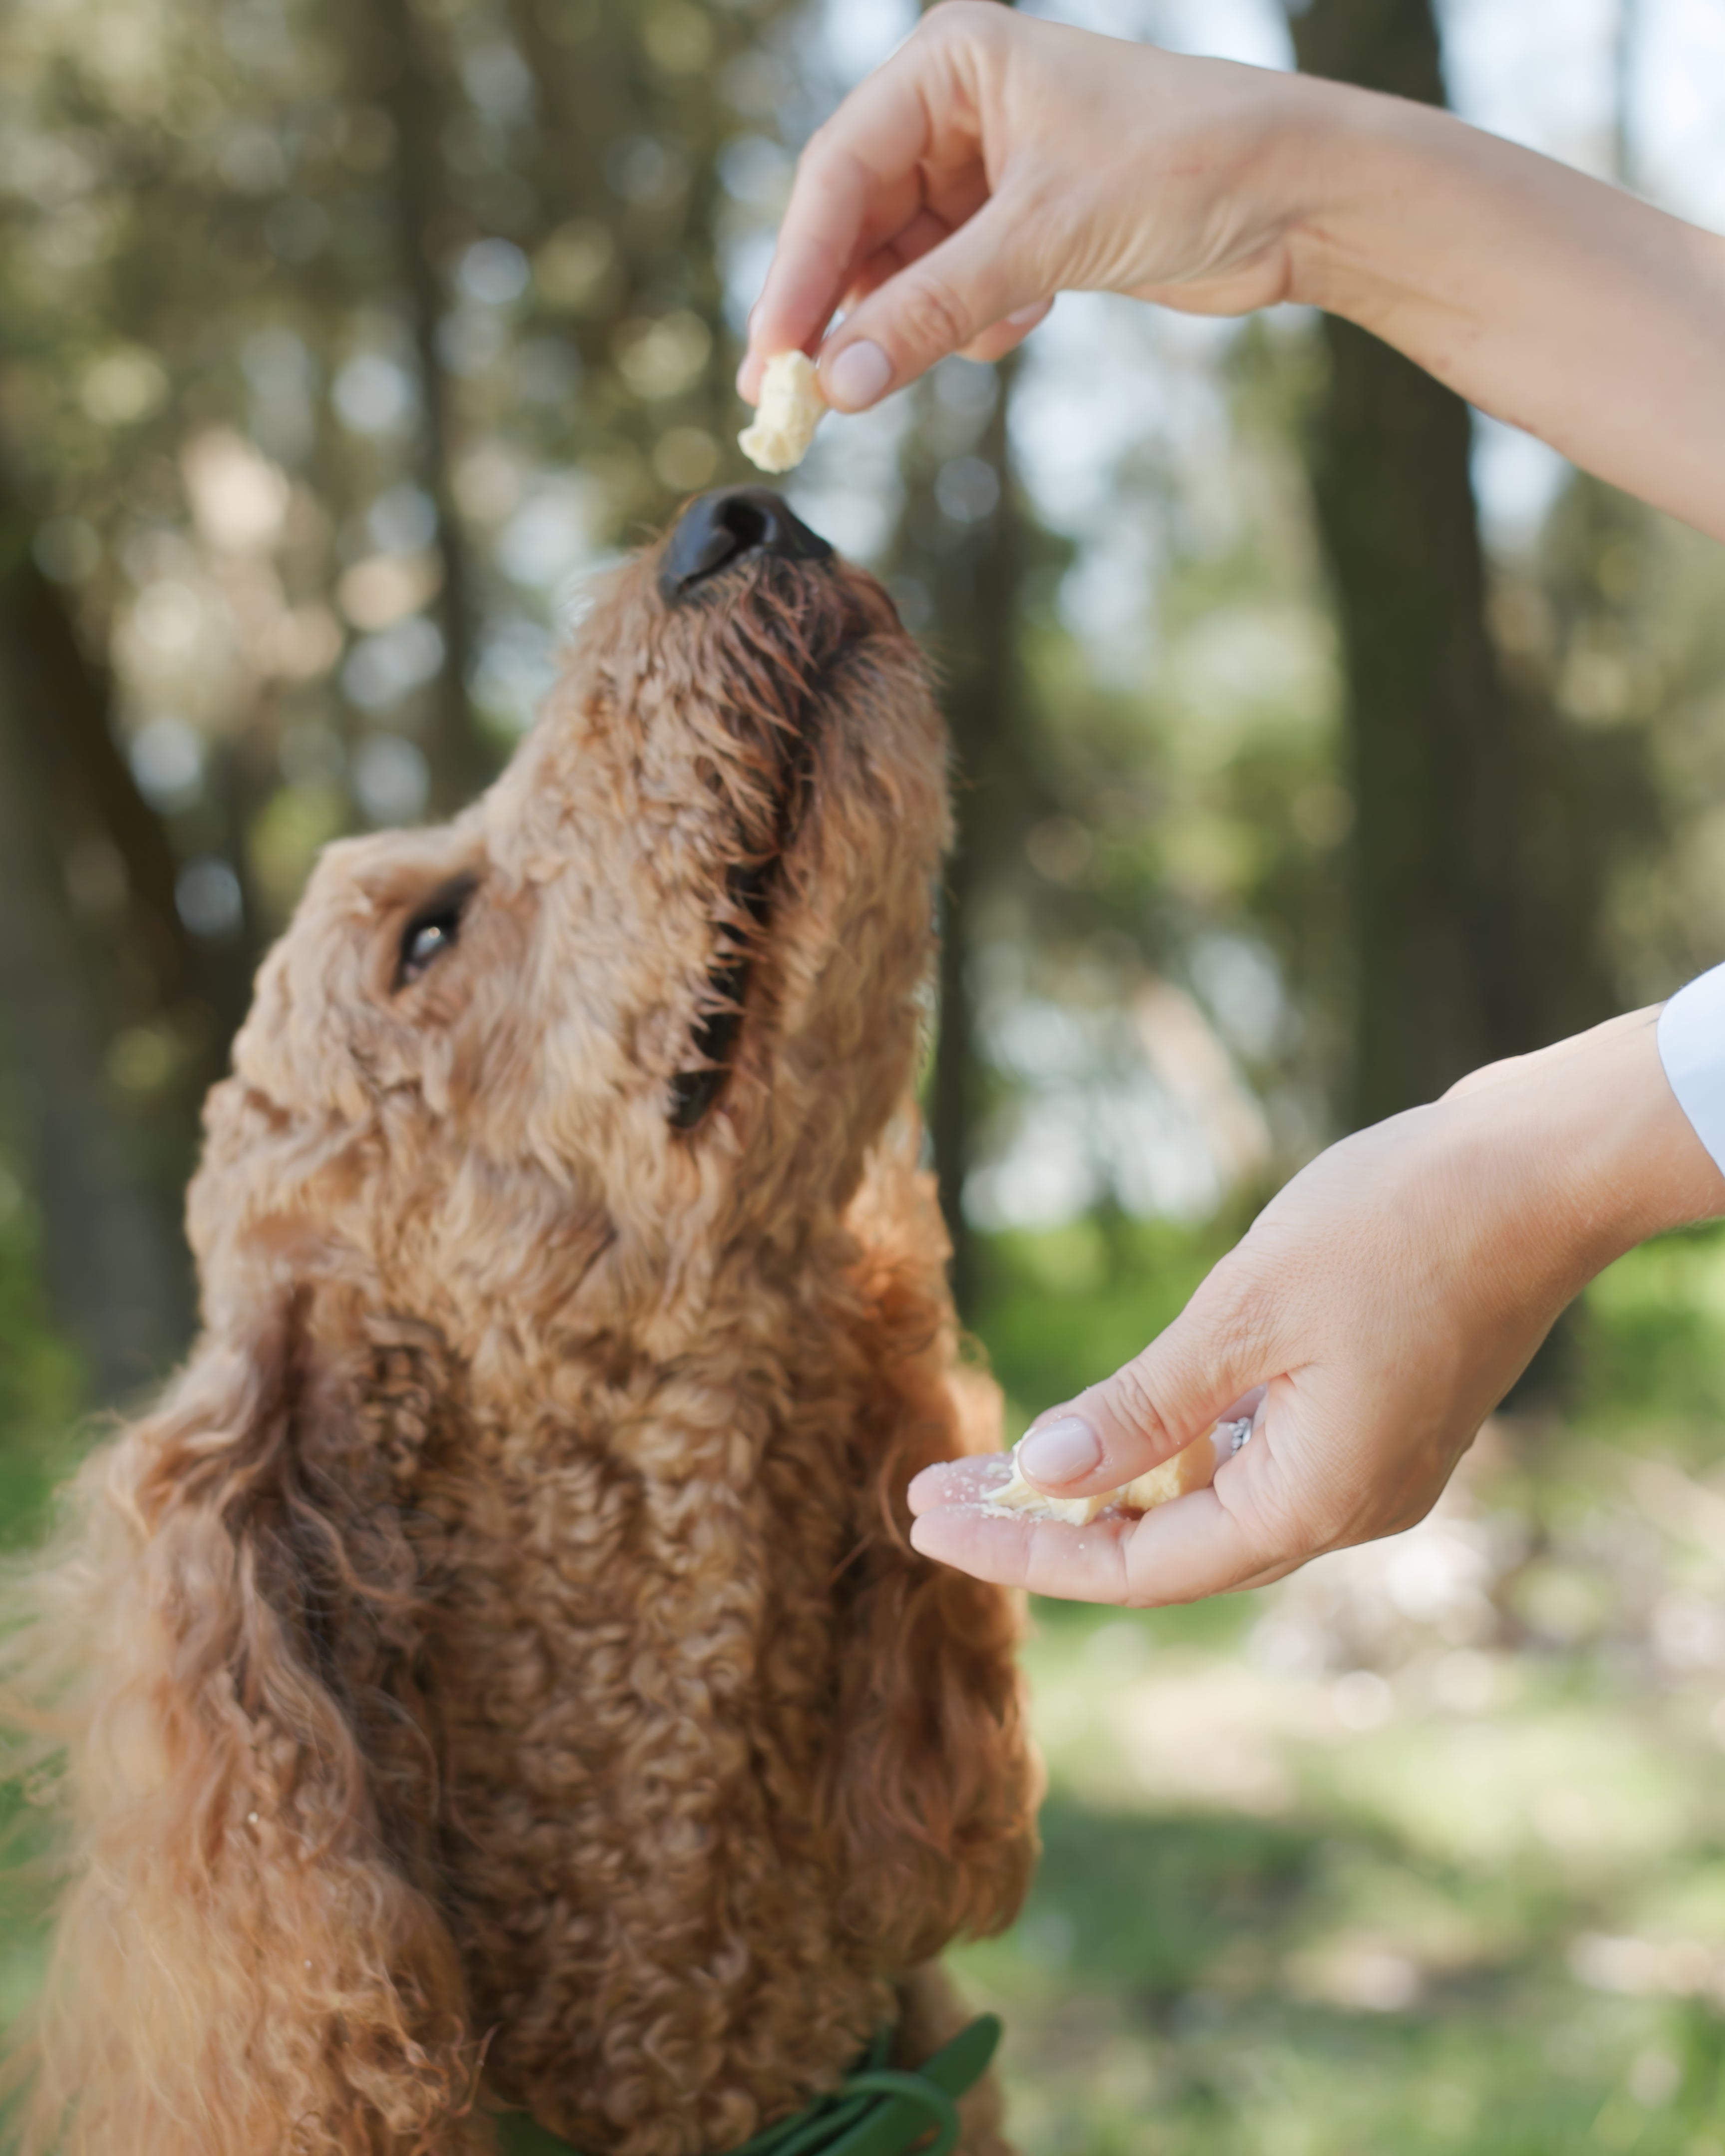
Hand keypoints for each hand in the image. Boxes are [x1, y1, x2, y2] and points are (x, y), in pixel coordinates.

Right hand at [741, 5, 1724, 539]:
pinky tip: (1030, 319)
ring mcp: (990, 170)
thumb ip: (930, 311)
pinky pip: (952, 292)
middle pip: (857, 224)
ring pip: (903, 268)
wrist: (1299, 195)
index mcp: (953, 64)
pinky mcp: (1022, 226)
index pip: (838, 174)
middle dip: (839, 313)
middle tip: (794, 402)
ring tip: (980, 335)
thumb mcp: (1043, 239)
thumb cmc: (1183, 170)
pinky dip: (973, 323)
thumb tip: (837, 387)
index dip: (797, 273)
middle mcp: (961, 109)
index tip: (771, 357)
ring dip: (916, 324)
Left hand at [909, 1010, 1724, 1606]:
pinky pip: (1249, 1464)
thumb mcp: (1244, 1315)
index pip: (1137, 1568)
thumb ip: (1142, 1409)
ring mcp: (1367, 1469)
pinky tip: (1108, 1426)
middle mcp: (1345, 1508)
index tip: (925, 1523)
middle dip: (1045, 1529)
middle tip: (933, 1495)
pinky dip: (1169, 1454)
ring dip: (1102, 1489)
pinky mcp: (1375, 1420)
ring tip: (993, 1465)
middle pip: (1166, 1551)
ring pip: (1206, 1509)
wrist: (1537, 1169)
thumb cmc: (1396, 1226)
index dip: (1024, 1554)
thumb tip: (1040, 1476)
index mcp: (1314, 1501)